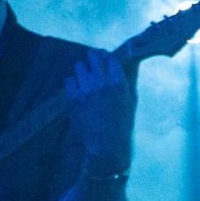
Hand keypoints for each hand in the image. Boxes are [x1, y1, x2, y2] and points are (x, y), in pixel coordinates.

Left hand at [65, 51, 134, 171]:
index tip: (106, 61)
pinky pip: (68, 79)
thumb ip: (129, 80)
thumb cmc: (121, 123)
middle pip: (93, 55)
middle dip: (94, 58)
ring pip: (79, 65)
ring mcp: (85, 90)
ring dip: (82, 70)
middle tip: (94, 65)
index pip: (110, 57)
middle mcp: (101, 84)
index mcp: (118, 84)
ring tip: (85, 79)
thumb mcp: (131, 101)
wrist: (105, 144)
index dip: (107, 58)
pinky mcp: (72, 98)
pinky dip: (73, 83)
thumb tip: (130, 62)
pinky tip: (78, 90)